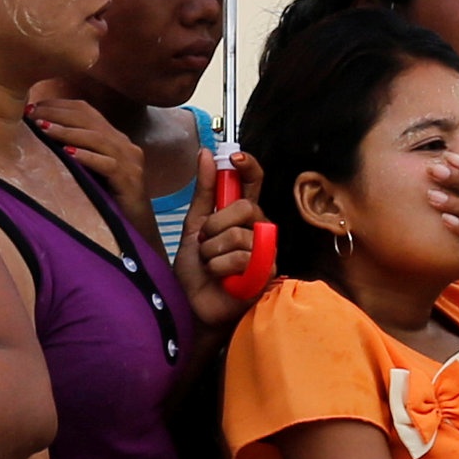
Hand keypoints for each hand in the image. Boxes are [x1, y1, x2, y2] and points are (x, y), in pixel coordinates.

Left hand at [27, 89, 147, 224]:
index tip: (32, 107)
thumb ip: (75, 152)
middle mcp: (125, 145)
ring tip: (43, 128)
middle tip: (30, 113)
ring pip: (97, 139)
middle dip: (58, 114)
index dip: (59, 106)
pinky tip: (68, 154)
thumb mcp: (90, 170)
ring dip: (67, 132)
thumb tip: (38, 136)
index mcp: (115, 139)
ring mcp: (130, 162)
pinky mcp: (130, 180)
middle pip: (90, 120)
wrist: (137, 227)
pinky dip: (87, 157)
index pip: (86, 111)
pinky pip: (108, 164)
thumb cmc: (108, 200)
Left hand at [180, 150, 268, 330]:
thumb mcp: (193, 225)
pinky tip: (221, 278)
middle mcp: (258, 228)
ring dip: (213, 253)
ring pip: (239, 235)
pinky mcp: (267, 271)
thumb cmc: (195, 269)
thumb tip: (205, 154)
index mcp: (242, 215)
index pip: (254, 182)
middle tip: (205, 243)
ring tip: (211, 266)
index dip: (249, 167)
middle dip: (214, 226)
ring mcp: (265, 249)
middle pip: (244, 208)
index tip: (235, 157)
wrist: (192, 304)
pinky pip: (243, 257)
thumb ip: (203, 191)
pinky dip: (220, 268)